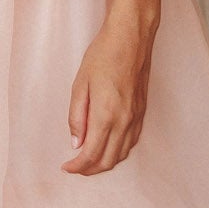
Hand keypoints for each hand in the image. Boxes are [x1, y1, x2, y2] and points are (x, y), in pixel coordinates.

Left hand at [62, 2, 158, 174]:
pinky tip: (108, 146)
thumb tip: (76, 142)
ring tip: (89, 160)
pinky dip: (118, 151)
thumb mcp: (80, 84)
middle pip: (108, 160)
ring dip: (105, 162)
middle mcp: (124, 121)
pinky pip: (132, 141)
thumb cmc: (103, 55)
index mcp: (106, 115)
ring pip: (122, 154)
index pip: (91, 154)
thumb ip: (77, 117)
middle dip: (90, 169)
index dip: (77, 166)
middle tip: (75, 166)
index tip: (66, 167)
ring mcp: (136, 117)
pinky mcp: (142, 112)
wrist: (131, 38)